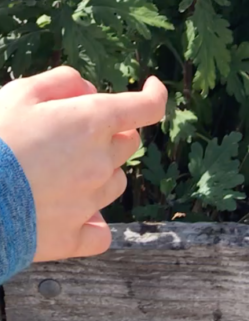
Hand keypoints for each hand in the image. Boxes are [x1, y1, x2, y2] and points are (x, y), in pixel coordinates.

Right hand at [0, 66, 166, 261]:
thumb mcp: (21, 93)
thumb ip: (62, 82)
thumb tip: (88, 90)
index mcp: (92, 121)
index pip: (147, 107)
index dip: (154, 95)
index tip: (151, 89)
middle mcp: (100, 161)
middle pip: (128, 144)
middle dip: (110, 133)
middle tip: (71, 135)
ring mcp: (89, 202)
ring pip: (115, 183)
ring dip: (100, 173)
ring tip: (60, 173)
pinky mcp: (72, 237)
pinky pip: (100, 233)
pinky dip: (92, 223)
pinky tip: (72, 215)